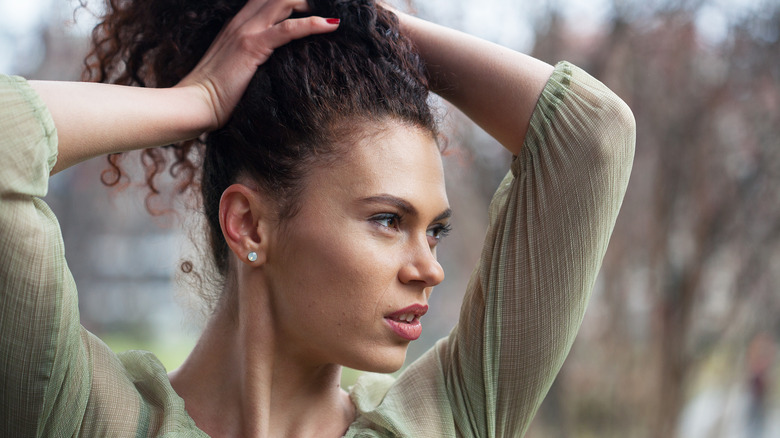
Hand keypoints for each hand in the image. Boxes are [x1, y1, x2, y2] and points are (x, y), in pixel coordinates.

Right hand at [178, 0, 339, 129]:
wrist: (194, 104)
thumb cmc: (212, 96)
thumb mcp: (234, 70)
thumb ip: (251, 61)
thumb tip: (271, 71)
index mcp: (237, 26)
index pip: (267, 0)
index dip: (291, 1)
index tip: (313, 8)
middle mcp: (241, 22)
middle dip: (303, 0)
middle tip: (326, 8)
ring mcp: (246, 32)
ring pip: (284, 2)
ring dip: (311, 5)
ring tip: (332, 13)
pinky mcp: (252, 46)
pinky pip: (288, 28)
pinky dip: (313, 23)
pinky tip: (331, 25)